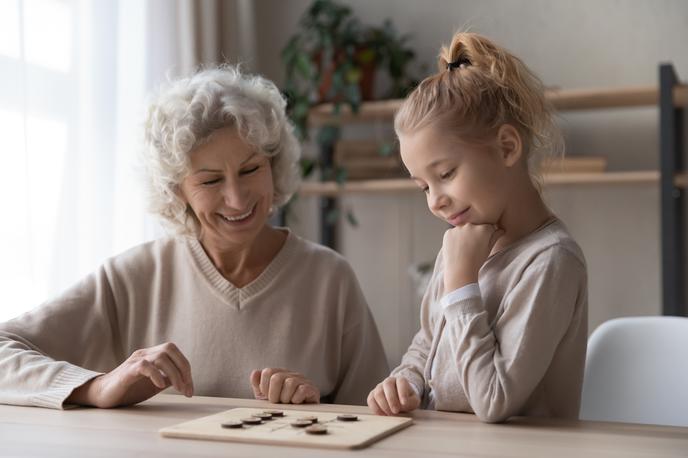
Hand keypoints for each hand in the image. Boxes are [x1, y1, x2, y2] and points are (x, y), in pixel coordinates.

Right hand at [66, 342, 192, 407]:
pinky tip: (160, 386)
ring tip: (178, 389)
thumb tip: (186, 380)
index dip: (186, 368)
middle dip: (183, 368)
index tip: (190, 389)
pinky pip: (144, 366)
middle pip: (170, 349)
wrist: (102, 395)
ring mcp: (135, 361)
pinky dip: (156, 374)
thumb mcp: (154, 384)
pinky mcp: (127, 372)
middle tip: (187, 389)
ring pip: (161, 356)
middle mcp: (144, 354)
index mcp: (152, 355)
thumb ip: (168, 379)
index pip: (174, 353)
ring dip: (174, 374)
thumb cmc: (129, 389)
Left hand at [250, 368, 319, 403]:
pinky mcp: (311, 388)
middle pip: (277, 377)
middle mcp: (291, 374)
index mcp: (279, 374)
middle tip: (277, 401)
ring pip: (289, 383)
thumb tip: (255, 373)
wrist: (299, 415)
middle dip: (274, 394)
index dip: (264, 387)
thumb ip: (257, 384)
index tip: (268, 396)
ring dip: (285, 398)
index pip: (267, 372)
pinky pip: (302, 390)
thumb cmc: (282, 405)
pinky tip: (297, 403)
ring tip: (287, 403)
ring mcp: (302, 380)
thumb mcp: (265, 396)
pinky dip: (296, 399)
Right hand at [367, 377, 420, 414]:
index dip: (402, 392)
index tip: (404, 402)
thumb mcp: (413, 401)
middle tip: (396, 411)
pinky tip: (383, 414)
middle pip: (387, 385)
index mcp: (400, 380)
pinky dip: (376, 409)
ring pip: (378, 393)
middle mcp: (389, 381)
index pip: (401, 381)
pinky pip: (371, 400)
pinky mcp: (372, 395)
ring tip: (390, 414)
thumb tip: (401, 405)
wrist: (400, 399)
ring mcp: (379, 387)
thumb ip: (411, 402)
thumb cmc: (407, 399)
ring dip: (384, 406)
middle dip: (391, 399)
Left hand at [442, 223, 503, 291]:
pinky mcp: (448, 232)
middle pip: (475, 226)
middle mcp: (471, 225)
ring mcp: (458, 228)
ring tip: (464, 248)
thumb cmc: (476, 261)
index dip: (487, 236)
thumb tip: (500, 230)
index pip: (488, 227)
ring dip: (465, 235)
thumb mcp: (489, 249)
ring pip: (464, 229)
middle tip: (473, 247)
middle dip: (475, 233)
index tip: (483, 244)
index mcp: (484, 228)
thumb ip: (495, 237)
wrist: (460, 270)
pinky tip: (456, 248)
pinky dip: (455, 238)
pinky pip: (453, 232)